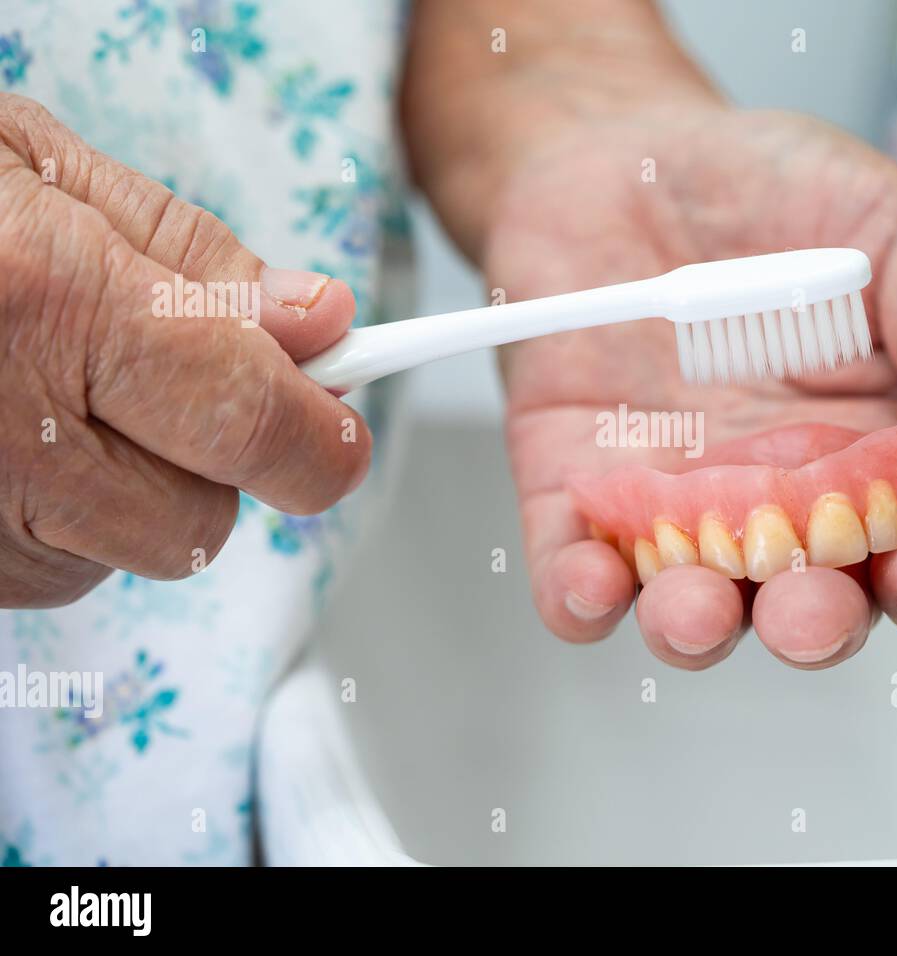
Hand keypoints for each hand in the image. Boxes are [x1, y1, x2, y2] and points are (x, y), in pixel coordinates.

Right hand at [0, 94, 369, 606]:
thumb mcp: (38, 169)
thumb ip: (193, 258)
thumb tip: (319, 325)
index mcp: (44, 306)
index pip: (251, 424)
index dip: (321, 439)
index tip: (340, 428)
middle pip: (198, 521)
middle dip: (217, 462)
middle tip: (173, 384)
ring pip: (120, 557)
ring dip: (130, 492)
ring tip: (56, 392)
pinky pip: (40, 573)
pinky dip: (55, 519)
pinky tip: (9, 437)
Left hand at [484, 105, 896, 668]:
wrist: (627, 155)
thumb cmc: (772, 193)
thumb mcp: (889, 230)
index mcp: (884, 453)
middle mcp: (786, 501)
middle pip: (819, 601)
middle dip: (816, 623)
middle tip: (807, 613)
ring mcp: (680, 505)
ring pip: (700, 604)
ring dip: (697, 626)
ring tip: (693, 610)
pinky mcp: (580, 489)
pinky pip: (579, 566)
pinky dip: (579, 593)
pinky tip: (583, 584)